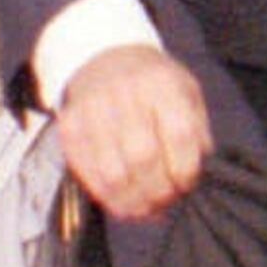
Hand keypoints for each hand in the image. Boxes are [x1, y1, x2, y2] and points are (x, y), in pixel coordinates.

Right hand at [58, 44, 212, 219]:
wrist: (104, 57)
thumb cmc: (154, 83)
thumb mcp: (186, 92)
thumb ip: (196, 129)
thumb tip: (197, 172)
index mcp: (162, 84)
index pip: (178, 134)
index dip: (186, 168)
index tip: (188, 185)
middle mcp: (125, 95)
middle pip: (143, 158)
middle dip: (159, 190)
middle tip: (168, 201)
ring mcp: (92, 111)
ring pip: (112, 172)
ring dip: (133, 201)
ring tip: (147, 209)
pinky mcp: (69, 127)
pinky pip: (86, 172)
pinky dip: (105, 196)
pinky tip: (122, 203)